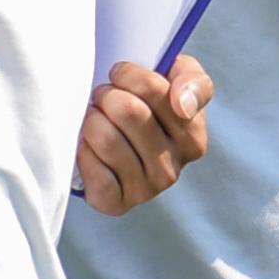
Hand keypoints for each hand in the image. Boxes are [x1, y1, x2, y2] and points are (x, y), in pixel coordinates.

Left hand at [74, 56, 212, 213]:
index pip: (156, 91)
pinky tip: (87, 145)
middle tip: (102, 97)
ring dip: (92, 121)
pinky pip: (97, 176)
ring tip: (93, 118)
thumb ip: (193, 81)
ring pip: (108, 141)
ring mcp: (145, 190)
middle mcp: (173, 169)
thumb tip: (183, 105)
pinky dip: (85, 154)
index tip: (120, 74)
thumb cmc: (147, 101)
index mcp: (193, 139)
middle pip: (129, 112)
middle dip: (107, 95)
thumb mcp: (178, 78)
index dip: (129, 75)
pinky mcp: (116, 204)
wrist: (113, 131)